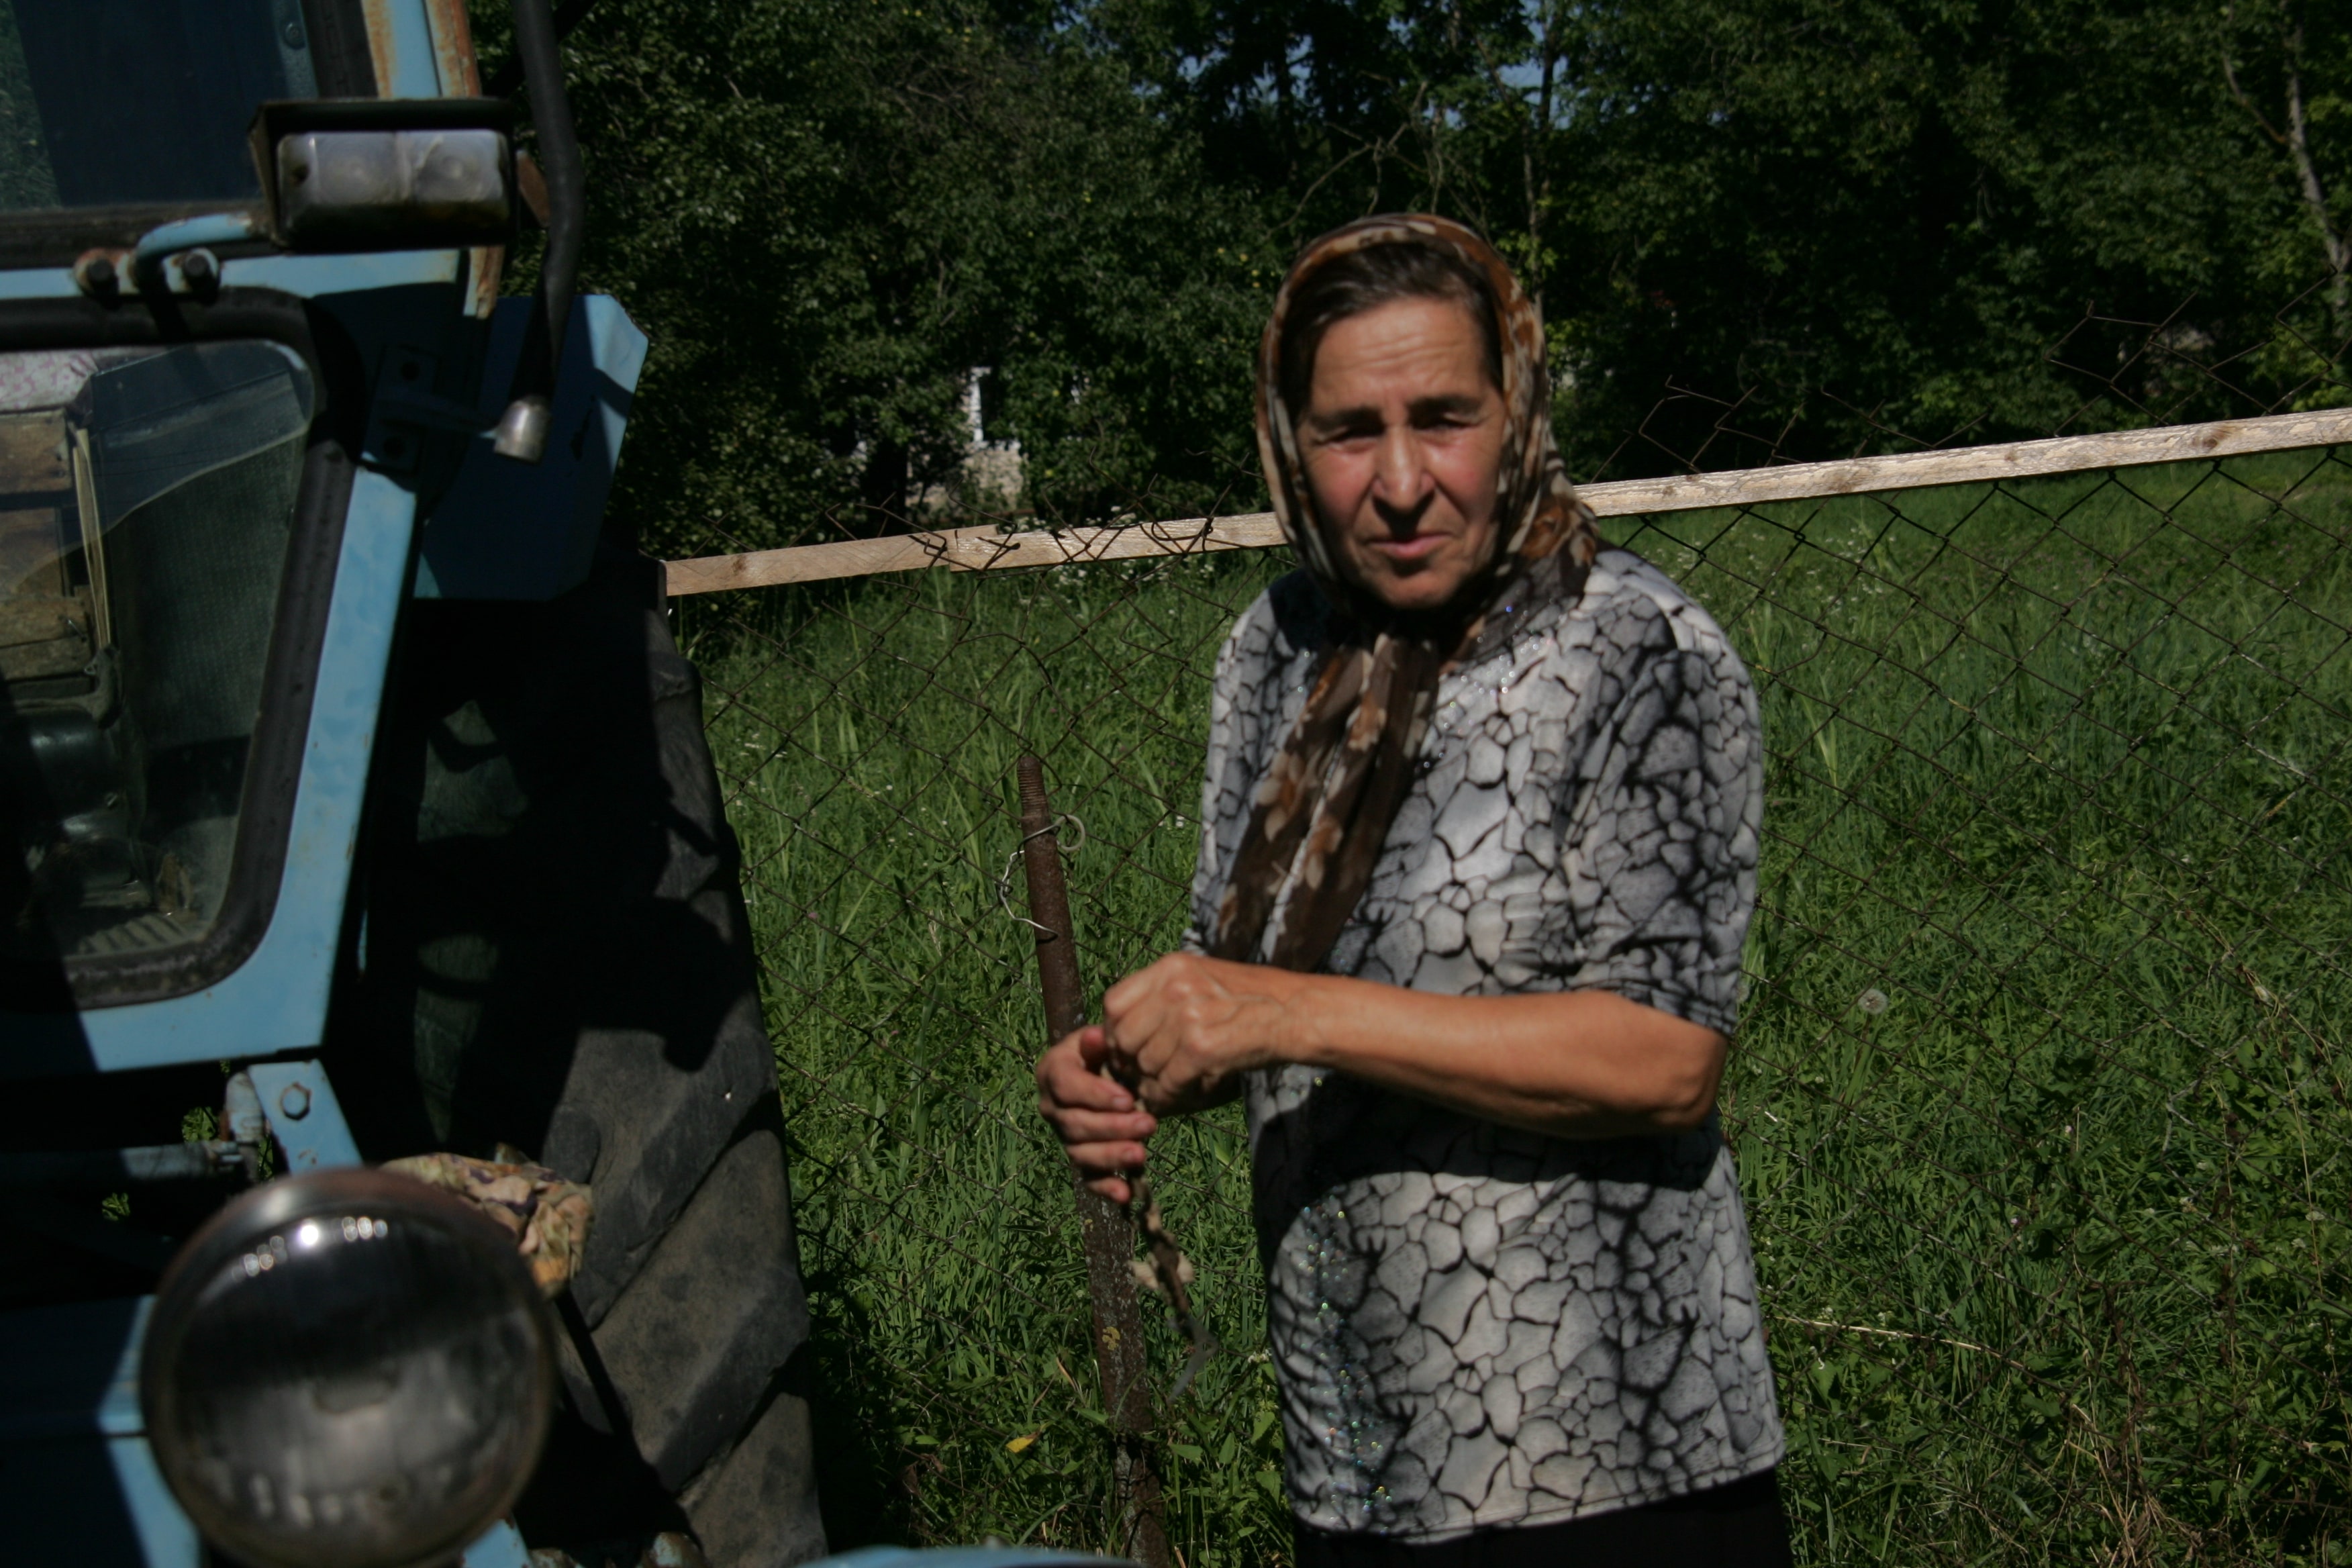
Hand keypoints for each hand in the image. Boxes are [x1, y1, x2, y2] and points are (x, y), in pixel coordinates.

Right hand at [1035, 1024, 1155, 1202]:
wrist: (1112, 1069)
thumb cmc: (1109, 1050)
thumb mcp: (1105, 1038)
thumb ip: (1099, 1040)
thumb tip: (1095, 1037)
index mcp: (1052, 1072)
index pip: (1067, 1086)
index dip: (1096, 1095)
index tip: (1128, 1099)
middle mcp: (1052, 1107)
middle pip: (1075, 1124)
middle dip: (1113, 1127)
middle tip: (1148, 1124)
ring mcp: (1065, 1136)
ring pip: (1081, 1153)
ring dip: (1111, 1156)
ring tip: (1141, 1154)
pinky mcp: (1081, 1158)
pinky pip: (1088, 1178)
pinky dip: (1106, 1188)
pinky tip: (1125, 1194)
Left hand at [1102, 952, 1299, 1113]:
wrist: (1296, 1011)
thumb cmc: (1252, 999)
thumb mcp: (1202, 979)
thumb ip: (1162, 997)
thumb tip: (1120, 1035)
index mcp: (1170, 967)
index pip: (1113, 1002)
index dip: (1113, 1033)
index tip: (1126, 1049)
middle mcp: (1174, 987)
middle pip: (1123, 1037)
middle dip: (1130, 1063)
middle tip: (1144, 1075)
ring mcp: (1188, 1016)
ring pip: (1144, 1064)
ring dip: (1154, 1082)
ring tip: (1172, 1084)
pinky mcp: (1202, 1048)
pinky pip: (1167, 1083)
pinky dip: (1170, 1096)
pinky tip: (1185, 1094)